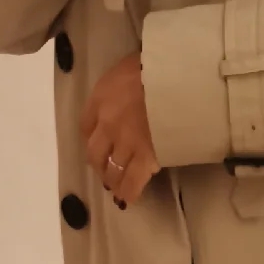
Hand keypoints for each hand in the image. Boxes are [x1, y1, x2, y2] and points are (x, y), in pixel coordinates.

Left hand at [82, 55, 159, 206]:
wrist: (177, 77)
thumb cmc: (158, 64)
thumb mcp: (131, 65)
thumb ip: (124, 83)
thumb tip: (133, 90)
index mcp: (102, 97)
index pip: (86, 124)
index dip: (91, 137)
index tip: (97, 143)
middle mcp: (107, 123)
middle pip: (95, 152)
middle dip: (98, 164)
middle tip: (105, 170)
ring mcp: (126, 142)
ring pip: (112, 169)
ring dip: (112, 180)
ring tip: (116, 187)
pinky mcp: (145, 157)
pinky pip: (133, 181)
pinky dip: (129, 192)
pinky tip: (128, 199)